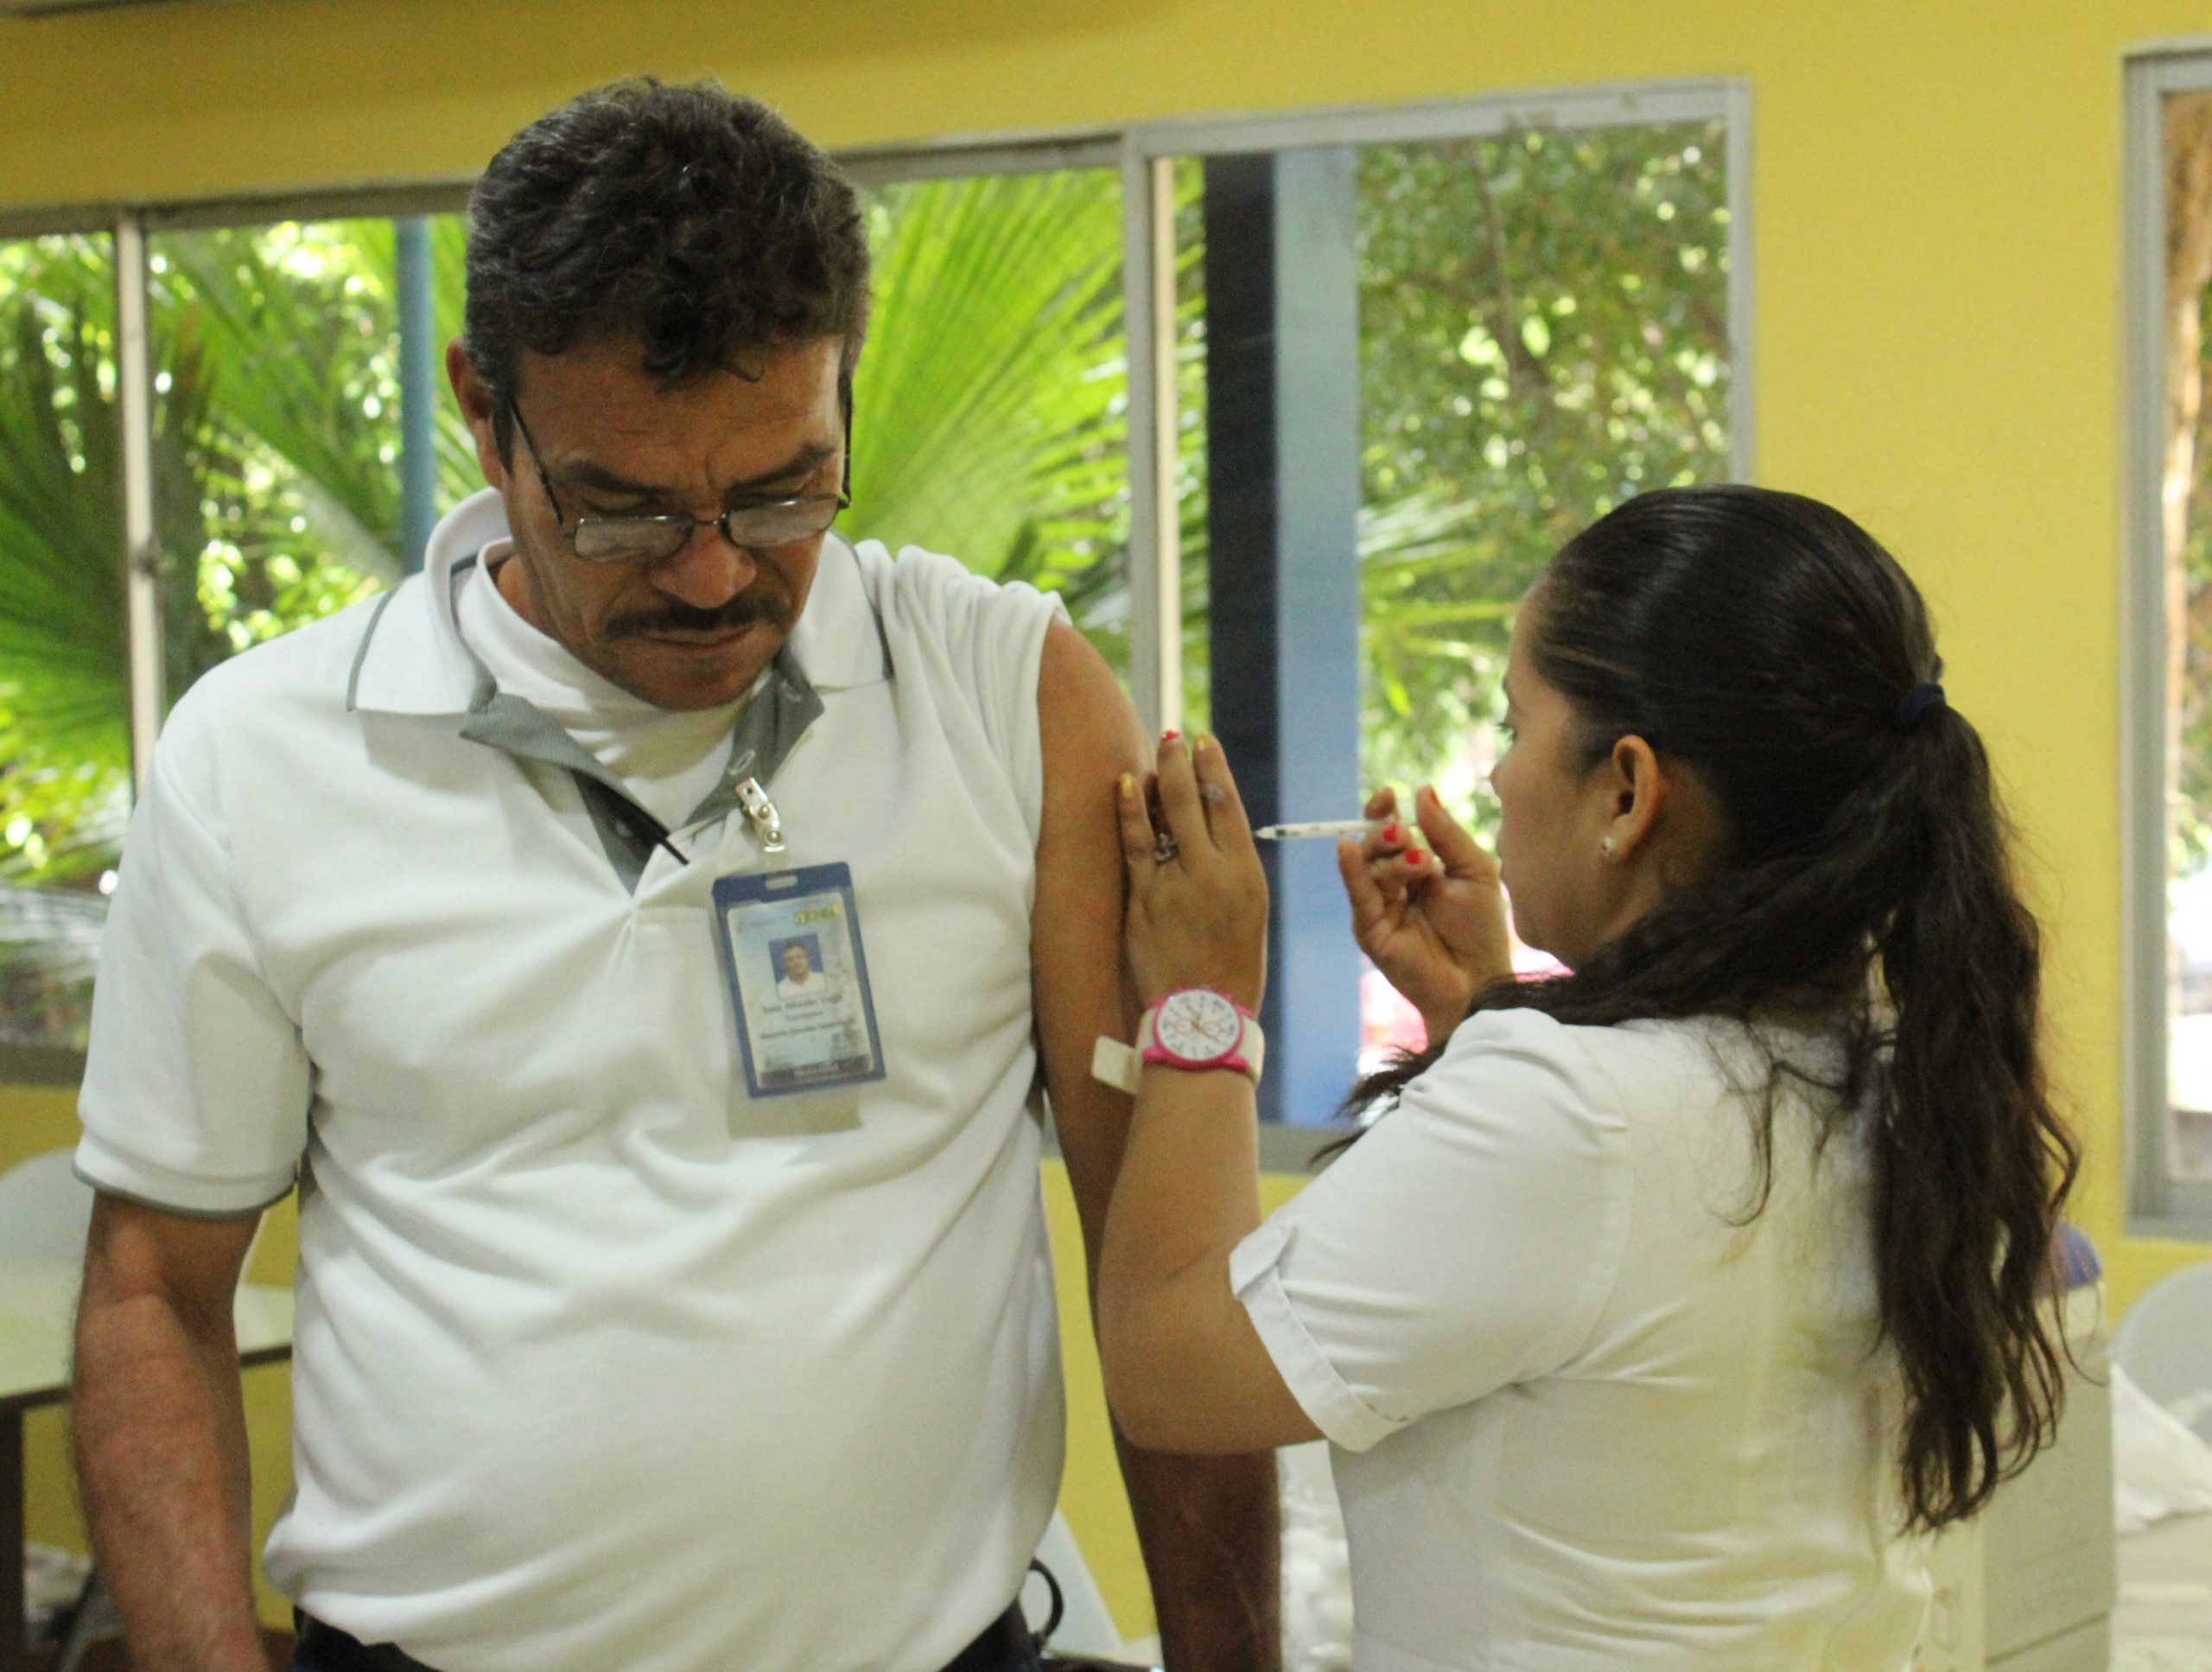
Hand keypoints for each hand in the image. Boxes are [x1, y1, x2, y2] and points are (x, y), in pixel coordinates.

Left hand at [1116, 733, 1267, 1011]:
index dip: (1214, 768)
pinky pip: (1134, 845)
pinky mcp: (1143, 901)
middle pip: (1194, 800)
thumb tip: (1209, 828)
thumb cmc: (1230, 968)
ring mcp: (1175, 885)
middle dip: (1181, 760)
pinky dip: (1128, 811)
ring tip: (1155, 750)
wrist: (1202, 1018)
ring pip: (1164, 814)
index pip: (1229, 805)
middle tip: (1173, 736)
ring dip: (1157, 774)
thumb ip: (1231, 870)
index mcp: (1247, 875)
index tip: (1204, 743)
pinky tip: (1124, 784)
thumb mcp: (1249, 913)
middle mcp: (1213, 873)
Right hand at [1337, 784, 1512, 1042]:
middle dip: (1385, 832)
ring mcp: (1378, 907)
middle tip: (1406, 835)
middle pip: (1373, 845)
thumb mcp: (1473, 869)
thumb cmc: (1481, 929)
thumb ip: (1447, 832)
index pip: (1390, 832)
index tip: (1389, 793)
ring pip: (1368, 866)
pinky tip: (1347, 848)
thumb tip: (1423, 789)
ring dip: (1388, 855)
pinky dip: (1351, 870)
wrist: (1479, 979)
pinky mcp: (1369, 929)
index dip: (1384, 811)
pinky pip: (1357, 894)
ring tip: (1420, 863)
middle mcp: (1393, 885)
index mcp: (1416, 868)